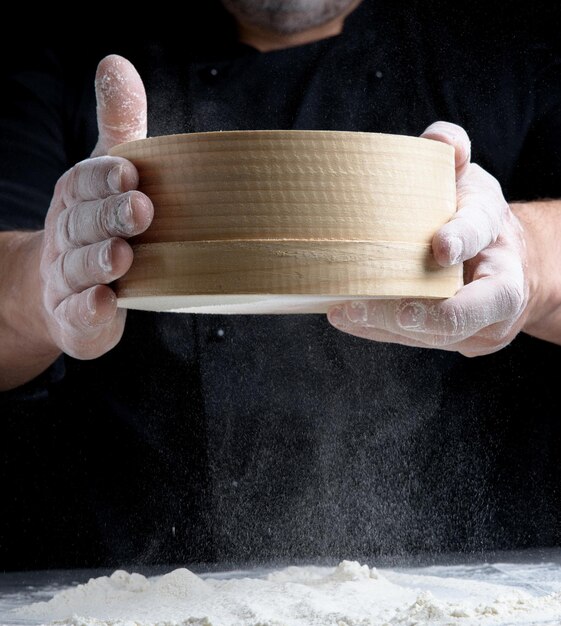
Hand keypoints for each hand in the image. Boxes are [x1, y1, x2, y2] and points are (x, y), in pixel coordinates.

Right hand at [39, 55, 152, 358]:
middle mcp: (69, 235)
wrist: (58, 290)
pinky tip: (105, 303)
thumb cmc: (96, 223)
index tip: (130, 170)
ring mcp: (68, 278)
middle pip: (85, 223)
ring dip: (100, 260)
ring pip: (81, 267)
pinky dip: (89, 309)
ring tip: (122, 256)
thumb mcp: (107, 173)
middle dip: (109, 215)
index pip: (86, 181)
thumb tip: (116, 62)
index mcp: (78, 197)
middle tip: (140, 208)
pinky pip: (79, 314)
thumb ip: (118, 126)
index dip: (105, 176)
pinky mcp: (77, 316)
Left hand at [327, 121, 528, 356]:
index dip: (462, 239)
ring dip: (384, 327)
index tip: (438, 247)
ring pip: (433, 336)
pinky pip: (419, 342)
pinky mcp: (462, 341)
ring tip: (342, 312)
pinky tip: (349, 319)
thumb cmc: (475, 219)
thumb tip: (439, 139)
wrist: (505, 264)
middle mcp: (498, 290)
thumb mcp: (469, 181)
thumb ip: (453, 156)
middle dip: (409, 314)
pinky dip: (381, 331)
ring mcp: (482, 325)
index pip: (485, 238)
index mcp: (499, 238)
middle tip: (357, 306)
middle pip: (458, 313)